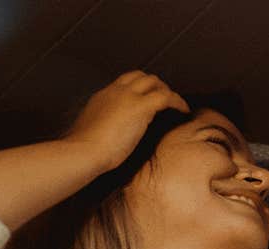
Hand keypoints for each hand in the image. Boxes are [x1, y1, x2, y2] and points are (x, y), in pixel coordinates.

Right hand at [64, 70, 189, 172]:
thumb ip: (99, 128)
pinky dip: (178, 102)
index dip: (139, 89)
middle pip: (140, 76)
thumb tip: (103, 136)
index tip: (147, 100)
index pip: (124, 83)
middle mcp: (116, 91)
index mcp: (102, 97)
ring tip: (176, 105)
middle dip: (155, 86)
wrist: (83, 151)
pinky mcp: (141, 107)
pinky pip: (166, 97)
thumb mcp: (89, 133)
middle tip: (165, 100)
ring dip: (167, 91)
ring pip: (154, 82)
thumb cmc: (84, 151)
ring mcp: (128, 97)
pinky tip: (184, 111)